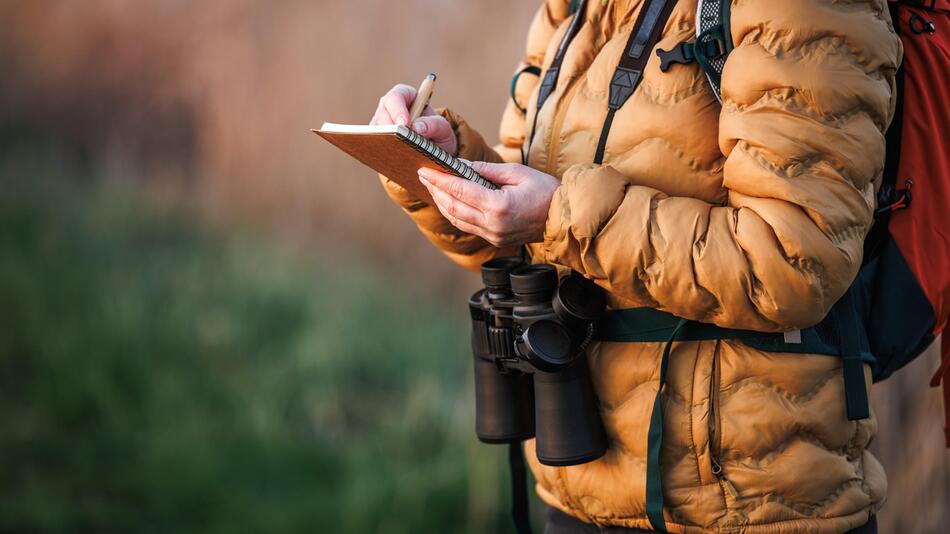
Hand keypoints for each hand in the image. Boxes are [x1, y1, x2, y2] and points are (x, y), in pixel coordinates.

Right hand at [370, 84, 457, 155]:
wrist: (433, 153)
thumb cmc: (438, 136)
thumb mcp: (444, 130)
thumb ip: (435, 125)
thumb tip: (417, 128)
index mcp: (407, 97)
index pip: (397, 96)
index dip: (398, 109)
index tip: (404, 124)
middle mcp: (390, 108)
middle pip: (382, 113)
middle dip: (389, 127)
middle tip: (397, 140)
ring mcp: (381, 123)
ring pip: (375, 129)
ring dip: (383, 139)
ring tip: (394, 152)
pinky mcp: (377, 139)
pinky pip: (374, 143)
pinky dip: (381, 150)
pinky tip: (390, 159)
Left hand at [418, 162, 559, 246]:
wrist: (563, 218)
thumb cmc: (545, 191)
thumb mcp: (516, 172)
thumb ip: (486, 170)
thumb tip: (461, 166)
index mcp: (499, 206)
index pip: (460, 191)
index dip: (439, 180)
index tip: (424, 170)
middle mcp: (493, 224)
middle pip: (453, 207)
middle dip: (436, 191)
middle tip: (423, 176)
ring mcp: (493, 235)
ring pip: (457, 219)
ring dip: (442, 203)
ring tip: (432, 187)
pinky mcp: (494, 239)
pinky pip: (467, 226)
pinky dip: (454, 213)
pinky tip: (448, 202)